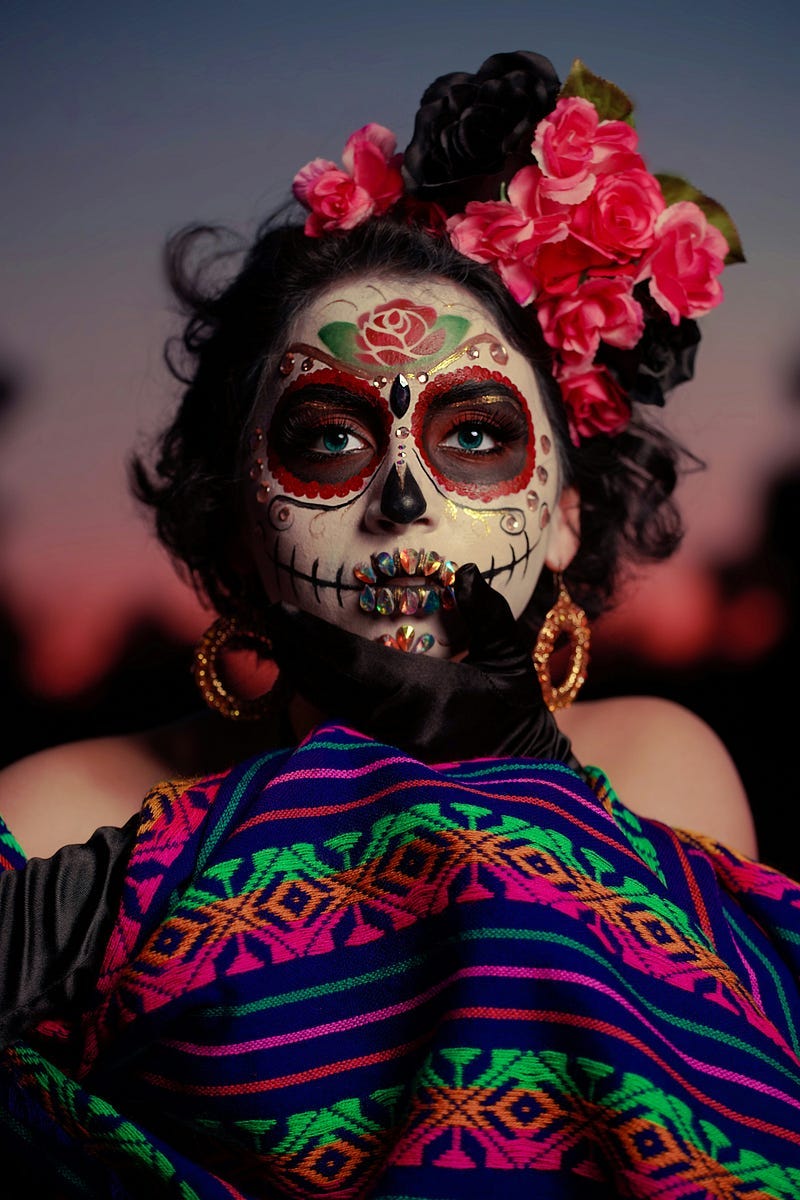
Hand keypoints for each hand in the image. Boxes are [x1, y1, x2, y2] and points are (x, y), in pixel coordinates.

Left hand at [266, 564, 579, 767]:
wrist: (523, 769)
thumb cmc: (515, 709)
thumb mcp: (512, 659)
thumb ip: (489, 614)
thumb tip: (467, 573)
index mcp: (426, 696)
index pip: (354, 663)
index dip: (313, 637)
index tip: (281, 610)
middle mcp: (397, 726)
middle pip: (326, 684)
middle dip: (292, 648)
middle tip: (266, 614)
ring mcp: (386, 750)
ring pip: (326, 706)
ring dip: (298, 670)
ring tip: (276, 636)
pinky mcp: (382, 763)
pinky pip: (337, 723)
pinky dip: (315, 693)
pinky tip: (301, 669)